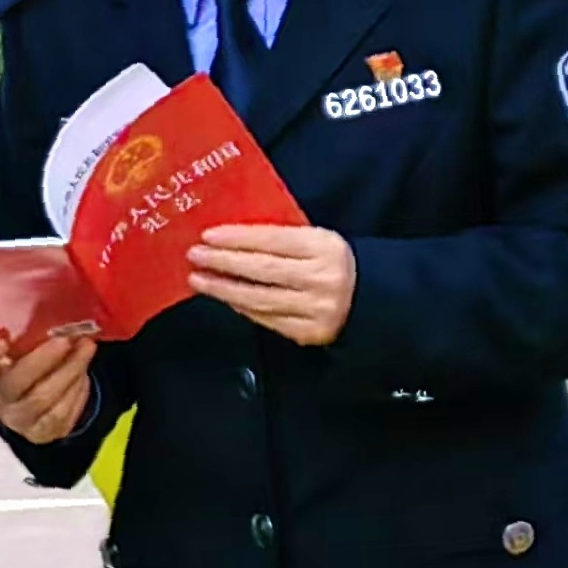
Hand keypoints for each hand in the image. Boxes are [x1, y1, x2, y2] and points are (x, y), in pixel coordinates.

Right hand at [0, 332, 96, 443]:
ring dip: (69, 370)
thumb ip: (21, 331)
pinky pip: (61, 413)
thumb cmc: (24, 361)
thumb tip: (47, 309)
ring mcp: (17, 419)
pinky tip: (82, 371)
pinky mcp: (41, 432)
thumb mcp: (17, 344)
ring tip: (86, 347)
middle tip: (65, 339)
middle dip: (42, 360)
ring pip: (43, 399)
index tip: (1, 341)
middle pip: (14, 384)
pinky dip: (77, 389)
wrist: (32, 399)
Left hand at [189, 224, 356, 347]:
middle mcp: (321, 279)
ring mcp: (316, 309)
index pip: (273, 240)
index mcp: (324, 247)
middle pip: (263, 270)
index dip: (238, 238)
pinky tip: (224, 297)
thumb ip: (282, 237)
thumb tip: (232, 236)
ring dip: (224, 289)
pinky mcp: (309, 332)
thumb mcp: (318, 240)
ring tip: (199, 279)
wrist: (373, 298)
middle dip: (223, 262)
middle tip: (195, 256)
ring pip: (260, 298)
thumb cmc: (333, 262)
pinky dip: (242, 307)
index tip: (209, 235)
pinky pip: (267, 319)